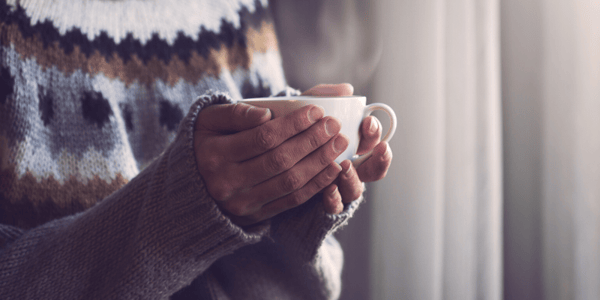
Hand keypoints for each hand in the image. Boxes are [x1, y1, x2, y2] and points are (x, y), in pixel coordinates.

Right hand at [193, 101, 348, 225]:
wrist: (190, 183)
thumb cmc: (206, 141)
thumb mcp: (210, 120)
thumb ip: (237, 112)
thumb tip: (266, 114)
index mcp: (213, 154)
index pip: (263, 138)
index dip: (294, 125)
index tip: (317, 111)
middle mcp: (225, 182)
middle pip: (280, 161)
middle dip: (313, 142)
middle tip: (334, 127)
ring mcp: (241, 203)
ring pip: (289, 182)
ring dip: (319, 163)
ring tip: (338, 145)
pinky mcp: (254, 216)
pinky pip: (291, 201)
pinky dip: (315, 185)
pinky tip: (332, 169)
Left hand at [302, 84, 392, 213]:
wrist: (261, 153)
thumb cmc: (290, 125)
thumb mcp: (303, 106)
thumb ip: (322, 95)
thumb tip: (347, 89)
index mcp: (350, 143)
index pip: (373, 141)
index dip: (375, 133)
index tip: (368, 122)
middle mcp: (348, 167)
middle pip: (373, 169)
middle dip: (378, 158)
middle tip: (373, 147)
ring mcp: (336, 186)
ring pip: (355, 190)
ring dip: (353, 178)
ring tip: (346, 167)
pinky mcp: (320, 202)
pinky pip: (334, 207)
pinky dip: (334, 198)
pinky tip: (329, 189)